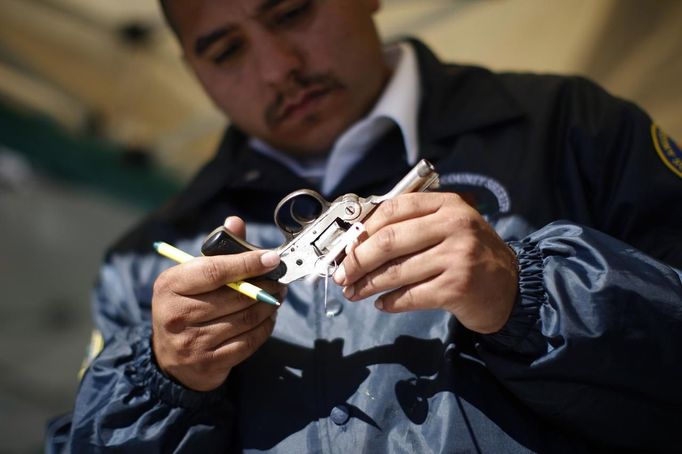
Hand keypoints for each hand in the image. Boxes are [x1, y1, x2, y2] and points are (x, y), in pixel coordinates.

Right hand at [152, 217, 284, 390]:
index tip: (271, 258)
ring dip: (269, 306)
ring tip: (276, 296)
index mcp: (170, 286)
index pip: (215, 270)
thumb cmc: (186, 306)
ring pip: (246, 319)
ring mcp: (192, 342)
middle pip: (235, 296)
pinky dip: (265, 327)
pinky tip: (268, 318)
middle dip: (265, 286)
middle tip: (279, 279)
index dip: (247, 262)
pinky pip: (249, 341)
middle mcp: (177, 315)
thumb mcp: (191, 276)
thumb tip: (236, 222)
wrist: (170, 358)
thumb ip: (217, 251)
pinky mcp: (209, 363)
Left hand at [333, 192, 517, 333]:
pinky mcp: (457, 287)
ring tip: (354, 291)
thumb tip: (358, 240)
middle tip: (342, 273)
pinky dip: (390, 302)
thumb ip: (412, 226)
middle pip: (389, 240)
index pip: (393, 209)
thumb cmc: (471, 255)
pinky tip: (382, 303)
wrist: (512, 288)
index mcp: (448, 204)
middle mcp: (455, 225)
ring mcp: (458, 256)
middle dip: (357, 259)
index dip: (363, 228)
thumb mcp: (448, 227)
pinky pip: (411, 295)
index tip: (345, 245)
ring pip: (396, 271)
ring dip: (368, 284)